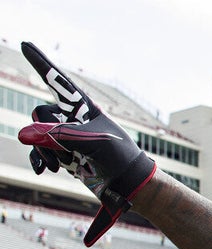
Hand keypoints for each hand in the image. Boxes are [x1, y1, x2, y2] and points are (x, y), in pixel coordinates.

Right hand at [17, 42, 156, 246]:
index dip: (41, 62)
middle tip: (69, 151)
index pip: (58, 81)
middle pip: (42, 113)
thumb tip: (23, 134)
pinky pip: (38, 150)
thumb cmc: (118, 155)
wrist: (126, 181)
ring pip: (36, 133)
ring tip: (61, 165)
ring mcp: (63, 134)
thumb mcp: (94, 142)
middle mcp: (70, 117)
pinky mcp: (60, 151)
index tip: (25, 43)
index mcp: (83, 106)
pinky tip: (43, 171)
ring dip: (44, 150)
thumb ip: (61, 135)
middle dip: (48, 132)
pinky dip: (38, 160)